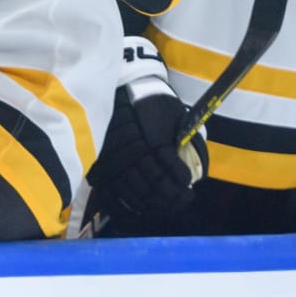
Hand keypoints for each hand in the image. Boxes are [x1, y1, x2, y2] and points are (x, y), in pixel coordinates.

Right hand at [88, 36, 205, 215]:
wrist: (120, 89)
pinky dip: (130, 203)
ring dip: (155, 203)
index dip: (182, 182)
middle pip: (156, 186)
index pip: (172, 171)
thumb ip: (183, 139)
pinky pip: (115, 193)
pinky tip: (142, 206)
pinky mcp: (102, 167)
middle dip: (173, 197)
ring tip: (166, 204)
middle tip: (184, 200)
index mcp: (153, 141)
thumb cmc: (151, 101)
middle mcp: (135, 154)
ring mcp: (116, 162)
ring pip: (138, 193)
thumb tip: (193, 163)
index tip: (189, 186)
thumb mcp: (174, 115)